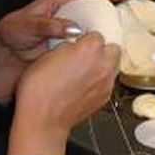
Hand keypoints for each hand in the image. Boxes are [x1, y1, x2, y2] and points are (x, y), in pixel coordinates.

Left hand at [0, 0, 120, 102]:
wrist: (1, 62)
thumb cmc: (9, 36)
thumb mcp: (26, 25)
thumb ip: (49, 25)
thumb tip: (75, 28)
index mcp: (57, 2)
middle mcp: (65, 16)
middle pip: (93, 9)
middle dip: (106, 13)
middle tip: (116, 22)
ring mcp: (67, 33)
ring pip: (91, 29)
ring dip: (101, 34)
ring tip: (111, 40)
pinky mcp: (67, 50)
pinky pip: (84, 47)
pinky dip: (92, 50)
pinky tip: (98, 55)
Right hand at [9, 33, 120, 154]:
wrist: (43, 119)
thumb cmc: (40, 89)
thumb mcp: (48, 55)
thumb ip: (67, 47)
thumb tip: (74, 46)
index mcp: (90, 49)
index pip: (97, 35)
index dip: (85, 39)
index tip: (78, 44)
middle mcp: (103, 64)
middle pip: (113, 49)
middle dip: (101, 50)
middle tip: (86, 55)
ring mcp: (106, 82)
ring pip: (113, 66)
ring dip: (103, 65)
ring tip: (85, 71)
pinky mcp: (105, 97)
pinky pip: (108, 83)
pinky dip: (100, 81)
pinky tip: (84, 85)